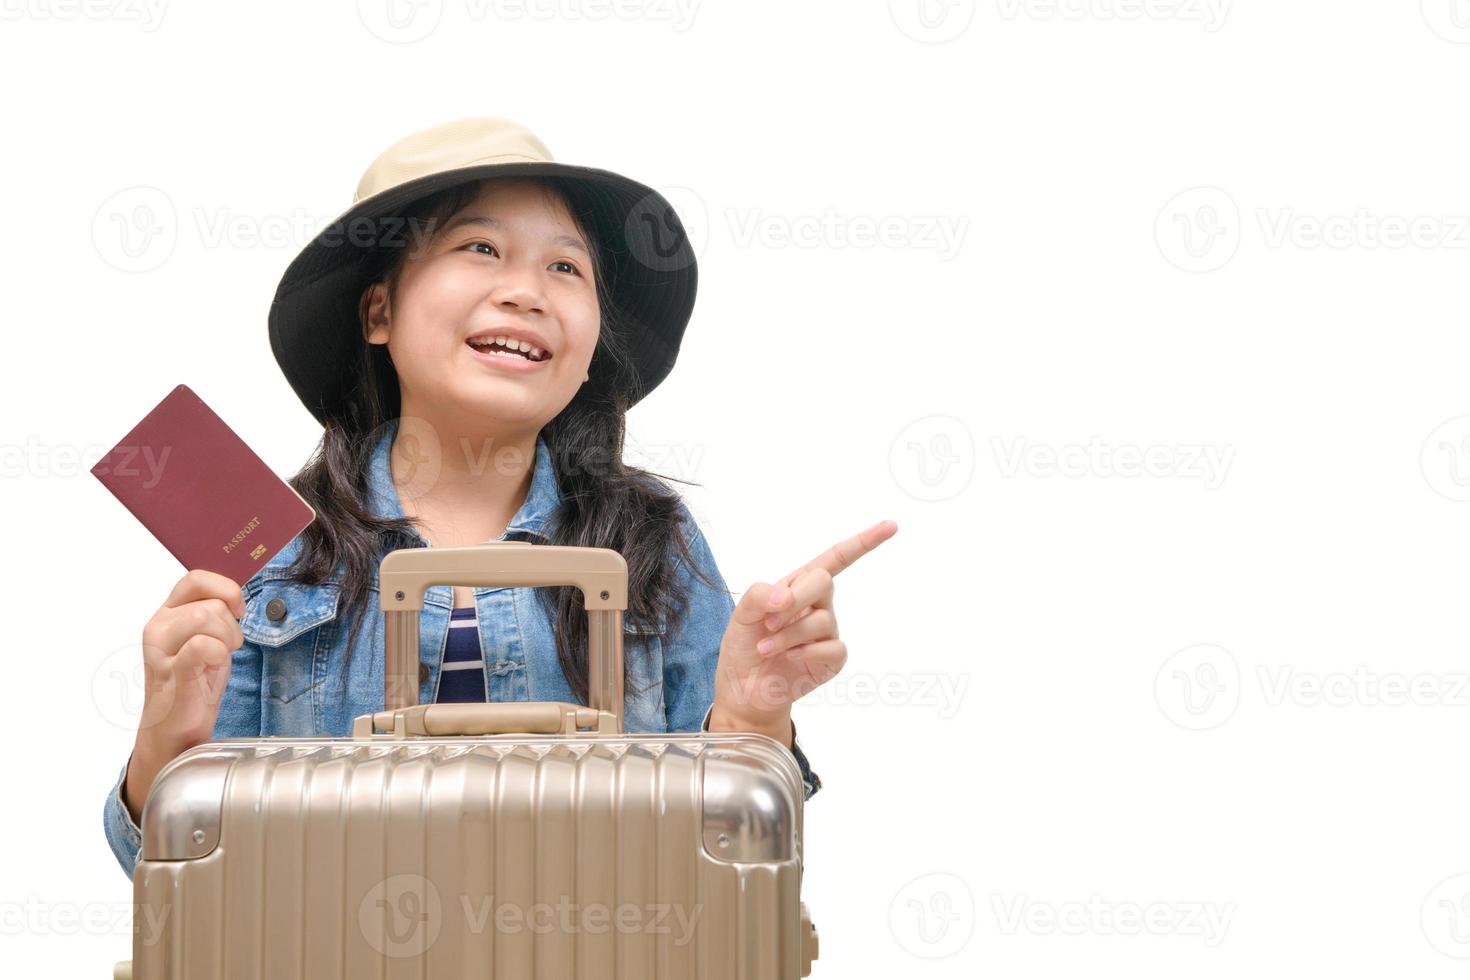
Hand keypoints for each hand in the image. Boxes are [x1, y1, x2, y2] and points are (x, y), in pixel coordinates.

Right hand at [123, 570, 244, 821]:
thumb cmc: (193, 682)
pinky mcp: (172, 674)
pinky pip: (200, 647)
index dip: (225, 589)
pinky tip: (212, 667)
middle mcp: (158, 627)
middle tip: (225, 649)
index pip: (195, 578)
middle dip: (231, 626)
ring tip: (217, 660)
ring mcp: (161, 651)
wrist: (174, 730)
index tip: (238, 610)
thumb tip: (238, 593)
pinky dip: (216, 653)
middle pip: (210, 603)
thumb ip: (215, 613)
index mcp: (167, 614)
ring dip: (226, 640)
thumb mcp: (207, 638)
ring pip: (207, 617)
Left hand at [711, 520, 897, 738]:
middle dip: (795, 598)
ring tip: (766, 647)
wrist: (744, 690)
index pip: (835, 558)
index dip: (863, 542)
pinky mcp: (832, 659)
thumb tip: (784, 596)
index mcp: (798, 586)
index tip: (891, 526)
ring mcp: (827, 632)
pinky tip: (788, 658)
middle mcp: (818, 605)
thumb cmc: (744, 647)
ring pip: (822, 620)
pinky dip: (805, 652)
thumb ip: (758, 596)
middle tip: (769, 620)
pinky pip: (832, 647)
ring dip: (787, 634)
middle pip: (824, 581)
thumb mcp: (740, 616)